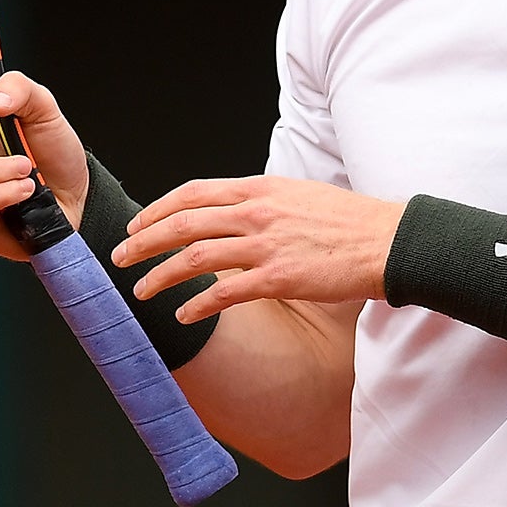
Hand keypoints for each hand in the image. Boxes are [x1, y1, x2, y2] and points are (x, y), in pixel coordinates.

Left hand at [116, 176, 403, 323]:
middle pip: (182, 223)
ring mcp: (266, 244)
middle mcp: (257, 212)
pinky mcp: (279, 277)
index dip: (157, 209)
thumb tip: (236, 213)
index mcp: (260, 189)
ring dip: (160, 276)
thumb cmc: (349, 221)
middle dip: (143, 242)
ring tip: (141, 292)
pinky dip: (197, 305)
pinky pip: (224, 293)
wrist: (387, 240)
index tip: (136, 225)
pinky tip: (183, 317)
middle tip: (119, 259)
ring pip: (194, 257)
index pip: (193, 193)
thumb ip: (264, 202)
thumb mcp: (299, 195)